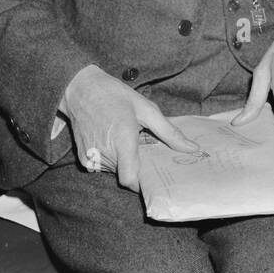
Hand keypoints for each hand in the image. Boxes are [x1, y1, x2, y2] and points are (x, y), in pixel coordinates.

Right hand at [62, 65, 197, 190]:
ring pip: (116, 171)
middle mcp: (104, 153)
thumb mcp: (147, 109)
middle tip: (142, 143)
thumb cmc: (116, 96)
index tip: (154, 175)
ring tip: (125, 137)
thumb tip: (192, 148)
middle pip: (127, 173)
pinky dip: (112, 158)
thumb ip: (169, 132)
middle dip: (138, 163)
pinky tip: (112, 139)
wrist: (81, 89)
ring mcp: (91, 157)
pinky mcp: (83, 158)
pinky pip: (103, 167)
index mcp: (122, 140)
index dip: (142, 183)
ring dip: (124, 160)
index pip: (130, 179)